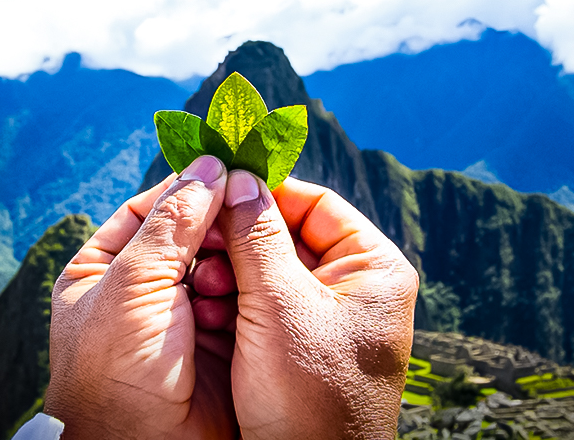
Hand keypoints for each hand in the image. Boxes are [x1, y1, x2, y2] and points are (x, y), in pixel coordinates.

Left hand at [44, 155, 236, 438]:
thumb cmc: (116, 368)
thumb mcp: (134, 282)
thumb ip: (174, 222)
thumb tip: (209, 165)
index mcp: (105, 268)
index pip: (150, 209)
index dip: (189, 187)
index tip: (229, 167)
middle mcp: (143, 288)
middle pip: (191, 233)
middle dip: (219, 222)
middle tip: (252, 204)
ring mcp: (183, 314)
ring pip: (222, 262)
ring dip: (235, 257)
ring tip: (246, 254)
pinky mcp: (220, 338)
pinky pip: (242, 296)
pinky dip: (251, 287)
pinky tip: (258, 282)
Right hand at [194, 171, 417, 439]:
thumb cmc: (309, 397)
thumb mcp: (279, 306)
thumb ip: (257, 235)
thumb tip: (237, 176)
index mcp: (372, 268)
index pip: (315, 203)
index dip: (264, 192)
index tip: (217, 187)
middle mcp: (354, 287)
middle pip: (287, 235)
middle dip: (239, 239)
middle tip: (200, 243)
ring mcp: (327, 317)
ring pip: (268, 270)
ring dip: (230, 272)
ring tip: (201, 285)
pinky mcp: (300, 344)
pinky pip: (262, 304)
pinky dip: (233, 301)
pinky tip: (206, 310)